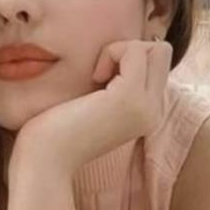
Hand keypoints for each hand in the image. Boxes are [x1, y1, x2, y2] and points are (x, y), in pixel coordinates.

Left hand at [9, 38, 172, 177]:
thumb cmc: (57, 131)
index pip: (158, 65)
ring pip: (156, 49)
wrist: (46, 160)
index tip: (102, 80)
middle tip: (102, 74)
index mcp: (146, 114)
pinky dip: (112, 53)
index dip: (129, 59)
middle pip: (163, 53)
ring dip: (121, 51)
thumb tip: (118, 53)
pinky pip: (134, 51)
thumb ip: (114, 84)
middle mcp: (153, 112)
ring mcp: (146, 106)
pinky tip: (95, 78)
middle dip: (130, 50)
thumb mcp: (95, 103)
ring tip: (97, 78)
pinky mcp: (130, 97)